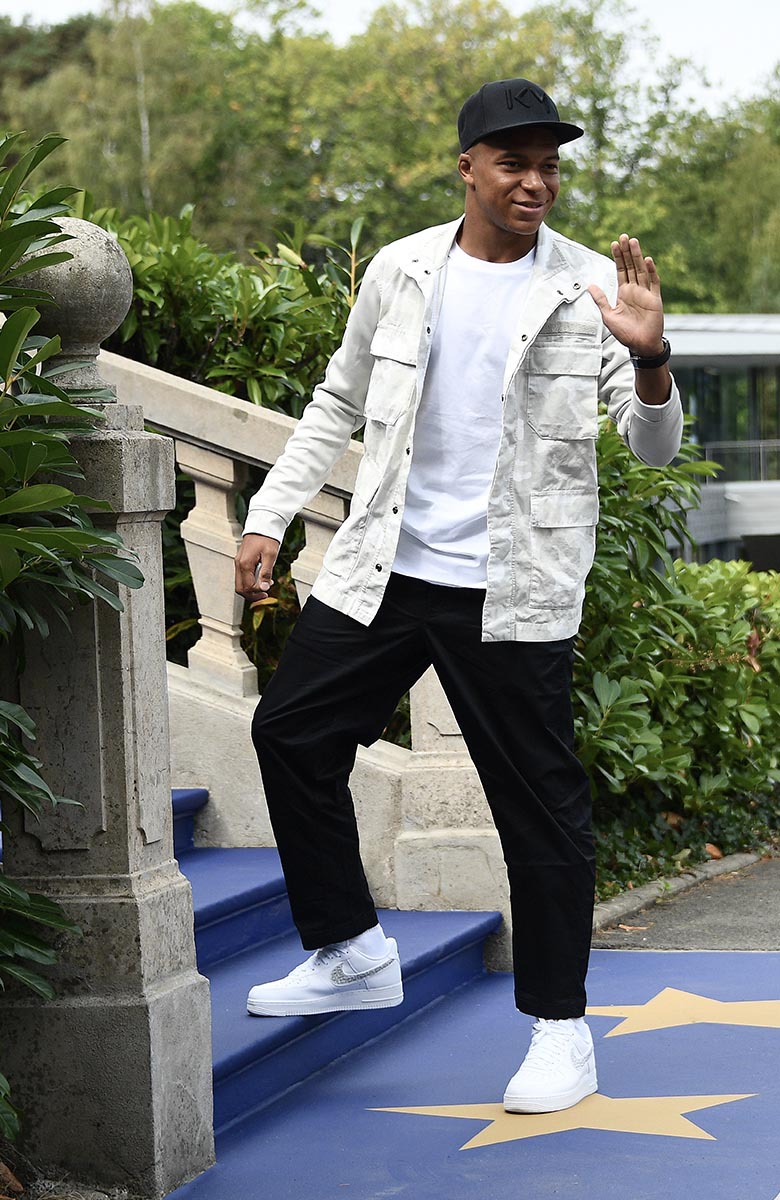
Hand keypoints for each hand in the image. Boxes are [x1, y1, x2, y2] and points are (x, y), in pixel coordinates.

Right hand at [234, 533, 280, 600]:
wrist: (262, 526)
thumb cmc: (267, 539)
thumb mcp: (270, 556)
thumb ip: (266, 573)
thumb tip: (264, 588)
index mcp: (245, 564)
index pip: (248, 587)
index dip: (258, 592)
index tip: (268, 590)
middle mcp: (238, 564)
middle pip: (240, 588)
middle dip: (252, 595)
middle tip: (265, 595)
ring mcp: (238, 563)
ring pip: (240, 584)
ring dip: (251, 589)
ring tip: (264, 586)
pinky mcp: (240, 562)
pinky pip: (242, 577)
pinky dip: (249, 582)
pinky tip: (260, 579)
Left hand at [588, 234, 664, 355]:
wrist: (640, 345)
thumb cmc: (625, 333)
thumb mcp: (608, 315)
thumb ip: (600, 300)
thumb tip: (590, 286)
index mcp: (624, 293)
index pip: (620, 270)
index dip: (618, 257)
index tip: (614, 244)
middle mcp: (635, 290)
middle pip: (630, 266)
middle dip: (627, 252)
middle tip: (624, 236)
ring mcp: (646, 293)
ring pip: (641, 270)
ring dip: (637, 256)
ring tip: (633, 242)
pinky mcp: (655, 299)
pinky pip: (653, 282)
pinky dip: (651, 271)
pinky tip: (647, 260)